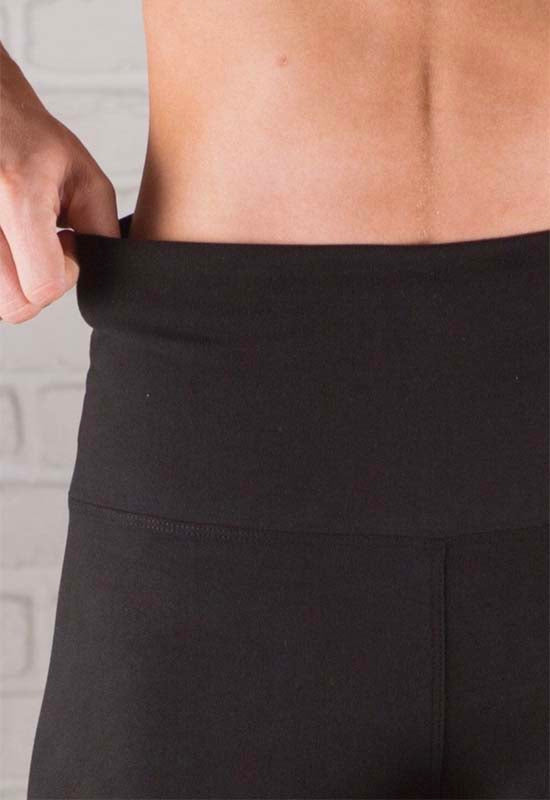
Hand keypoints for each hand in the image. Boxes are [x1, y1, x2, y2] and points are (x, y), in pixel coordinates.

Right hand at [0, 46, 119, 323]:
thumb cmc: (32, 140)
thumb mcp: (85, 178)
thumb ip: (101, 231)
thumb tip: (107, 274)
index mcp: (17, 198)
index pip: (44, 287)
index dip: (66, 274)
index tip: (67, 240)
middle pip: (15, 307)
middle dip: (40, 288)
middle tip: (46, 247)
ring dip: (18, 283)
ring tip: (25, 242)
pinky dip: (2, 272)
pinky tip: (9, 240)